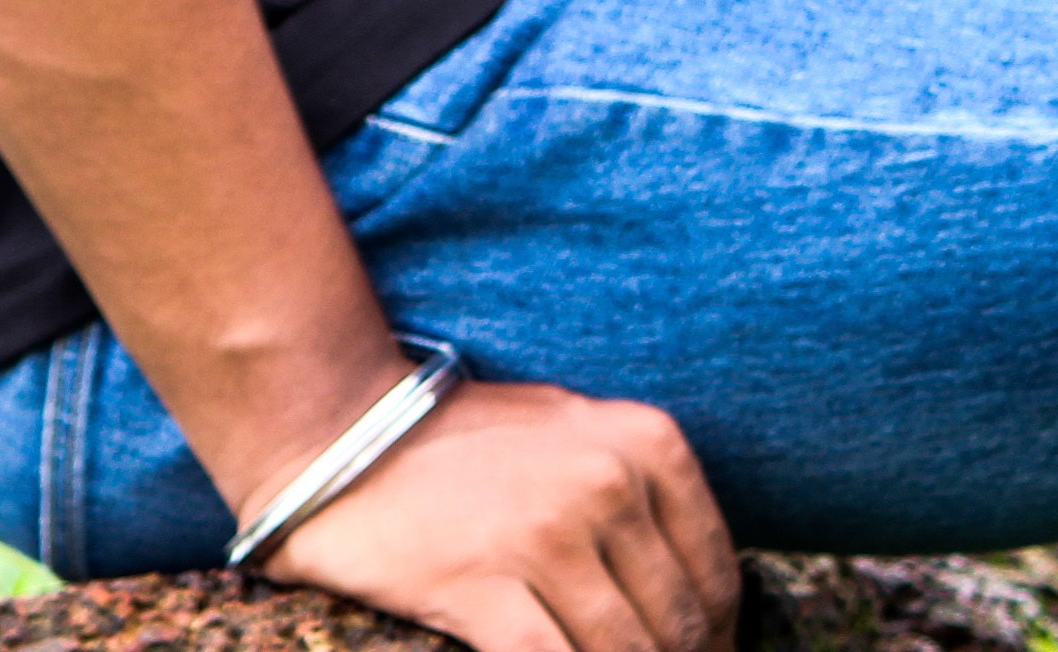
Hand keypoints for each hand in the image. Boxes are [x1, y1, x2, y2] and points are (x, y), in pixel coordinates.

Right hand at [265, 378, 738, 651]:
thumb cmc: (465, 441)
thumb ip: (640, 498)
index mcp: (646, 443)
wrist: (341, 426)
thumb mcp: (578, 435)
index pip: (715, 575)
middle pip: (675, 624)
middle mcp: (608, 483)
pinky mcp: (482, 582)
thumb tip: (694, 603)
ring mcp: (545, 534)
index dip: (716, 639)